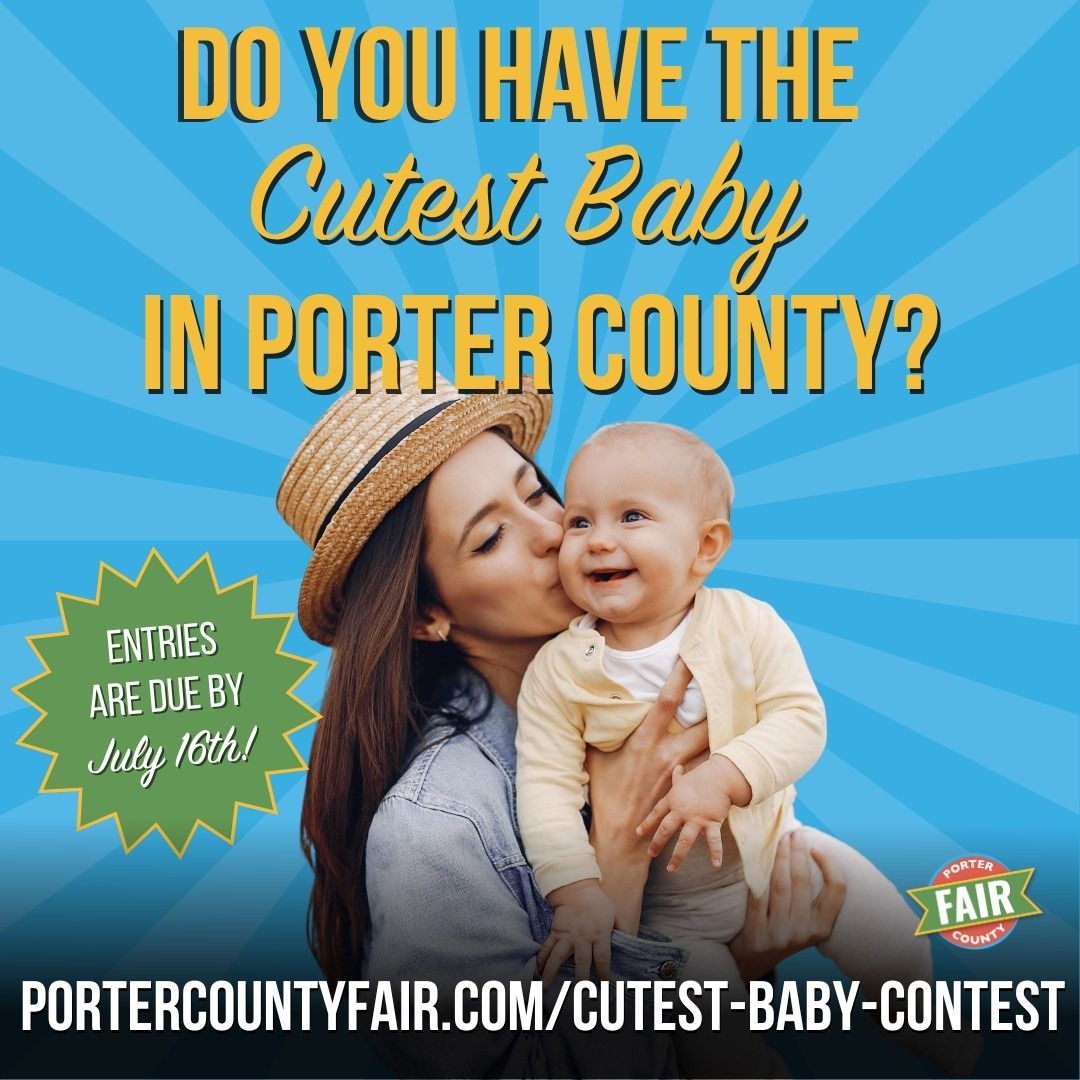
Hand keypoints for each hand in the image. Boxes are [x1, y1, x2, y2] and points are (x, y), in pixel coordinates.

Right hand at [537, 879, 615, 984]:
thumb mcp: (616, 914)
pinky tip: (538, 970)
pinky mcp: (555, 932)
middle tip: (579, 994)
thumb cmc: (599, 903)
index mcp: (599, 934)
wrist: (577, 888)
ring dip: (551, 972)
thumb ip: (624, 929)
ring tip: (545, 986)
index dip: (603, 973)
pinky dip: (541, 959)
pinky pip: (547, 947)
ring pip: (557, 956)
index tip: (603, 985)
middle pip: (581, 961)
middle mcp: (582, 937)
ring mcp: (566, 935)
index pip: (602, 958)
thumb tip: (632, 944)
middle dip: (580, 979)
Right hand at [585, 660, 707, 931]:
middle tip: (734, 681)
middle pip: (703, 723)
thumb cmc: (606, 790)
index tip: (689, 657)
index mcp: (645, 741)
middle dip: (718, 702)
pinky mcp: (689, 789)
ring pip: (712, 745)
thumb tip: (595, 704)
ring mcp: (682, 773)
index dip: (679, 677)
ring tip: (742, 711)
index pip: (666, 701)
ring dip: (726, 729)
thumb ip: (603, 729)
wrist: (621, 833)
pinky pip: (710, 767)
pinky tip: (734, 748)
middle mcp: (668, 754)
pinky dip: (721, 756)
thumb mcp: (597, 755)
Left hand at [636, 756, 739, 871]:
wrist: (720, 776)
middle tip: (651, 855)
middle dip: (657, 843)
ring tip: (671, 869)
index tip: (638, 833)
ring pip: (685, 840)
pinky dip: (715, 853)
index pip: (657, 813)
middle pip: (666, 829)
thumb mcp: (687, 779)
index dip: (647, 823)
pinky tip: (716, 865)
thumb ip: (678, 778)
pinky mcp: (712, 822)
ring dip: (678, 856)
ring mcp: (697, 818)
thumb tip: (677, 768)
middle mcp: (682, 811)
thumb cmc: (702, 779)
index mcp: (673, 800)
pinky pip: (713, 840)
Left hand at [729, 829, 846, 979]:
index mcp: (822, 927)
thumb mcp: (805, 919)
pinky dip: (759, 873)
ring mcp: (781, 934)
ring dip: (779, 857)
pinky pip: (758, 895)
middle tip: (794, 833)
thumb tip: (808, 848)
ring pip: (781, 885)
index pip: (836, 890)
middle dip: (798, 852)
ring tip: (779, 840)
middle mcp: (805, 932)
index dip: (830, 865)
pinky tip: (759, 857)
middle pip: (803, 882)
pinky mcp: (757, 933)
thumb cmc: (783, 927)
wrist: (754, 958)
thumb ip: (810, 893)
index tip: (817, 848)